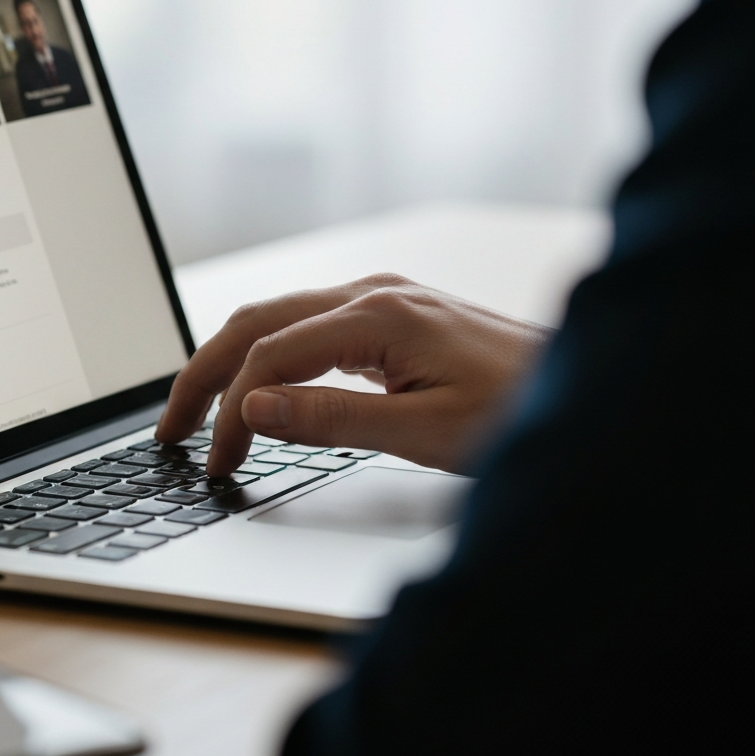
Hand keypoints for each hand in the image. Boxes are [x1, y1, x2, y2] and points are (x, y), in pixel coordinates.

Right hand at [157, 274, 552, 476]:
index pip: (270, 357)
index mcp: (377, 315)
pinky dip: (270, 356)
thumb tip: (253, 407)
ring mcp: (380, 298)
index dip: (231, 411)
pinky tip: (260, 385)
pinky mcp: (390, 315)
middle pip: (257, 321)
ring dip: (232, 360)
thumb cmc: (518, 409)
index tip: (217, 462)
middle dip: (204, 371)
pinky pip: (308, 326)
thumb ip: (332, 418)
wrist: (585, 385)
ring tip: (199, 408)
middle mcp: (371, 293)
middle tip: (170, 427)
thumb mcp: (424, 432)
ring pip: (278, 317)